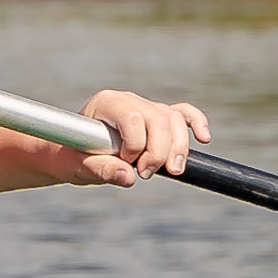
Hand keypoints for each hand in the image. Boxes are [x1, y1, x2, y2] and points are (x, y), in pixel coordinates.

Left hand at [66, 90, 207, 188]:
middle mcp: (128, 100)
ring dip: (178, 147)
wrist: (74, 154)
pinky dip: (196, 124)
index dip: (135, 145)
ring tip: (171, 171)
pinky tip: (204, 139)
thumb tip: (129, 177)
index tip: (125, 163)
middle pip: (159, 119)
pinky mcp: (158, 117)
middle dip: (159, 151)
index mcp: (107, 103)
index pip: (133, 118)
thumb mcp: (79, 167)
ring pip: (175, 119)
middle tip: (145, 174)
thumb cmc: (73, 158)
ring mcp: (146, 106)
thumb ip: (102, 170)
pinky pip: (183, 114)